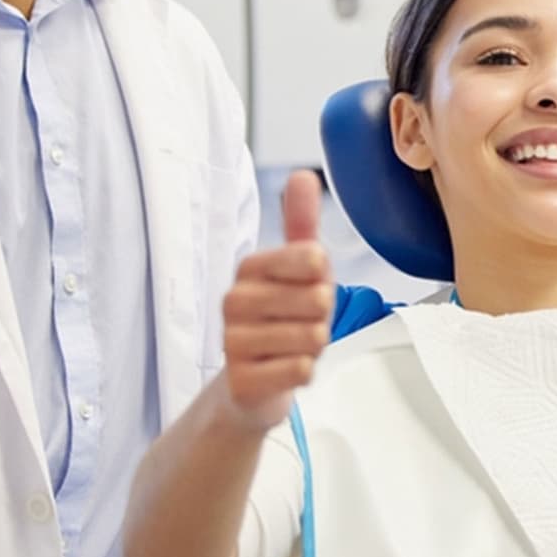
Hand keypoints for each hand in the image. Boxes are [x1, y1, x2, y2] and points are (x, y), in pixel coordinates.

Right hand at [218, 170, 332, 430]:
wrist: (252, 382)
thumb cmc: (282, 319)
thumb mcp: (298, 268)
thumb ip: (301, 223)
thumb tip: (303, 174)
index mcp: (250, 267)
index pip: (312, 259)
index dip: (324, 279)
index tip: (306, 288)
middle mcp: (234, 300)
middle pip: (319, 301)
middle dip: (323, 318)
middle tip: (301, 324)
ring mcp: (232, 342)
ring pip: (313, 338)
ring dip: (314, 347)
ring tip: (292, 347)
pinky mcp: (240, 380)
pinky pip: (300, 370)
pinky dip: (303, 372)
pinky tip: (285, 369)